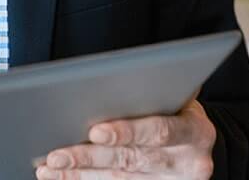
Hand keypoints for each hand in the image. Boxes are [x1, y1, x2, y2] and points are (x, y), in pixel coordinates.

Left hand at [34, 100, 216, 178]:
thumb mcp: (176, 94)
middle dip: (90, 156)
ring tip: (50, 166)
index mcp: (196, 131)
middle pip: (132, 160)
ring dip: (80, 173)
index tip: (95, 131)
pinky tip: (61, 175)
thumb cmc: (176, 107)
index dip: (127, 132)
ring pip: (120, 178)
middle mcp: (190, 162)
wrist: (198, 140)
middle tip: (57, 155)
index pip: (159, 131)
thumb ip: (151, 90)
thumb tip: (110, 79)